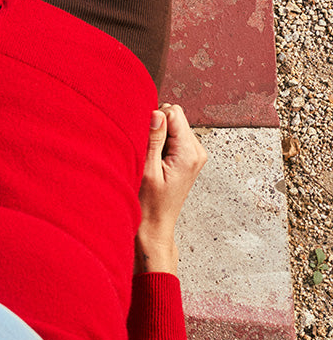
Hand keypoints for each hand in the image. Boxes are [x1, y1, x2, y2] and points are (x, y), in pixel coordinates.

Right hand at [135, 103, 207, 274]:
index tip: (143, 137)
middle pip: (174, 116)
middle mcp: (197, 151)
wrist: (155, 226)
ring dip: (157, 135)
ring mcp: (194, 154)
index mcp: (189, 153)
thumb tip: (156, 113)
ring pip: (173, 124)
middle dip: (156, 126)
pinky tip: (153, 159)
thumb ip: (153, 139)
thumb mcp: (147, 171)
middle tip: (146, 150)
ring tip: (150, 157)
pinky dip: (160, 141)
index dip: (154, 119)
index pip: (174, 113)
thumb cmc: (149, 204)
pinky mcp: (187, 157)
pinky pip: (173, 135)